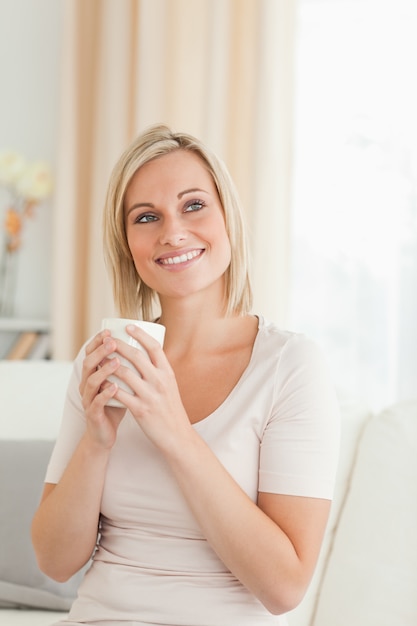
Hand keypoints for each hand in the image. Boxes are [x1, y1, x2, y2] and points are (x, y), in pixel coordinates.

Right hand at [79, 330, 125, 448]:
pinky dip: (105, 394)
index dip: (97, 342)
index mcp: (93, 375)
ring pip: (91, 382)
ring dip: (104, 370)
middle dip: (100, 351)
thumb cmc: (116, 405)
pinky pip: (96, 403)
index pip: (91, 353)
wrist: (105, 434)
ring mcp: (88, 400)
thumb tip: (144, 345)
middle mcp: (87, 385)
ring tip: (116, 361)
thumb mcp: (121, 383)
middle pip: (88, 364)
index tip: (108, 330)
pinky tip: (114, 387)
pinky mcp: (93, 415)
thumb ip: (126, 367)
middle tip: (113, 342)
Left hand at [110, 324, 191, 452]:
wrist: (178, 436)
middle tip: (107, 339)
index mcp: (168, 373)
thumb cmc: (171, 410)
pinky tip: (99, 382)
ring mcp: (150, 395)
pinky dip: (107, 386)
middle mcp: (160, 381)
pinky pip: (119, 394)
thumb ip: (159, 372)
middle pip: (136, 356)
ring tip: (99, 358)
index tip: (128, 326)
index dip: (141, 335)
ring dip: (109, 364)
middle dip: (118, 345)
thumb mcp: (171, 387)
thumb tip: (147, 356)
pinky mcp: (140, 410)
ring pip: (124, 373)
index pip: (154, 347)